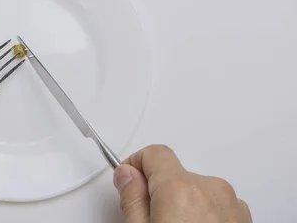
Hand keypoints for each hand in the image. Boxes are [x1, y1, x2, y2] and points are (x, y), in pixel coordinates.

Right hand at [113, 145, 250, 222]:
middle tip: (148, 216)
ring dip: (183, 204)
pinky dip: (203, 214)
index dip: (135, 163)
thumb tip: (126, 175)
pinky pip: (216, 204)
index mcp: (180, 188)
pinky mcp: (243, 218)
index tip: (128, 178)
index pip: (154, 153)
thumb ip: (131, 199)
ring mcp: (231, 204)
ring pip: (196, 190)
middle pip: (174, 174)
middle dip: (159, 190)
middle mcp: (210, 189)